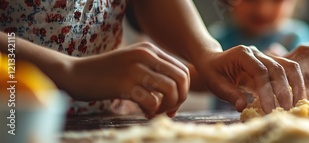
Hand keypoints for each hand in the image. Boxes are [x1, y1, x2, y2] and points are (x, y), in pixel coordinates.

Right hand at [62, 42, 188, 117]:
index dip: (183, 90)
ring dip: (167, 107)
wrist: (75, 74)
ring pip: (171, 90)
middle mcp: (146, 55)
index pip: (183, 69)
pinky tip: (144, 113)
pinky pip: (153, 102)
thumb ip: (154, 70)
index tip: (173, 104)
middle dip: (180, 99)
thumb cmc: (107, 73)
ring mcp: (135, 68)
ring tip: (155, 112)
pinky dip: (153, 112)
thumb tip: (179, 90)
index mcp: (150, 49)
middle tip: (168, 111)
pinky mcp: (124, 84)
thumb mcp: (133, 62)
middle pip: (182, 79)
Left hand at [192, 45, 305, 112]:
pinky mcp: (273, 62)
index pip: (259, 71)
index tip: (269, 109)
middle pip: (277, 69)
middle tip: (285, 110)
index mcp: (242, 54)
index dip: (266, 91)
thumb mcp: (216, 84)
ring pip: (288, 66)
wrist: (214, 60)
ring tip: (297, 104)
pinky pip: (289, 70)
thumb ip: (230, 94)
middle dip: (283, 91)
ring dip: (295, 85)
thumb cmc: (214, 72)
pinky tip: (298, 97)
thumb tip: (243, 107)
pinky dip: (296, 83)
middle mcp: (257, 52)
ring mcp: (267, 56)